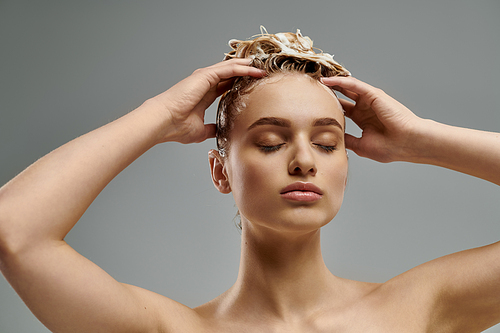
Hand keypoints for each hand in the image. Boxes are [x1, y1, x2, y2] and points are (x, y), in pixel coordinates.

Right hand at [151, 59, 265, 143]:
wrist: (164, 123)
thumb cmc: (176, 127)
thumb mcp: (200, 131)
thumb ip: (211, 129)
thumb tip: (219, 132)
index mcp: (204, 95)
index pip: (225, 85)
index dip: (239, 84)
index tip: (253, 85)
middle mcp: (204, 84)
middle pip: (229, 73)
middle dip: (245, 72)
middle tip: (261, 72)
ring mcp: (204, 78)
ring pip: (230, 68)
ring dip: (246, 67)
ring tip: (261, 67)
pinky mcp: (205, 75)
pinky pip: (228, 69)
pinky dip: (241, 68)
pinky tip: (252, 69)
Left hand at [321, 76, 423, 162]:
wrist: (407, 143)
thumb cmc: (391, 147)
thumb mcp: (361, 145)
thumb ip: (347, 139)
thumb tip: (332, 138)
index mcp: (363, 119)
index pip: (342, 109)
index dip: (328, 107)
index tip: (312, 106)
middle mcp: (365, 108)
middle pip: (342, 96)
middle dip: (327, 92)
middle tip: (310, 89)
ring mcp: (369, 100)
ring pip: (346, 87)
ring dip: (331, 83)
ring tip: (314, 79)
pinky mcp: (373, 94)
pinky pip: (353, 84)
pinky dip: (340, 81)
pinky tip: (327, 80)